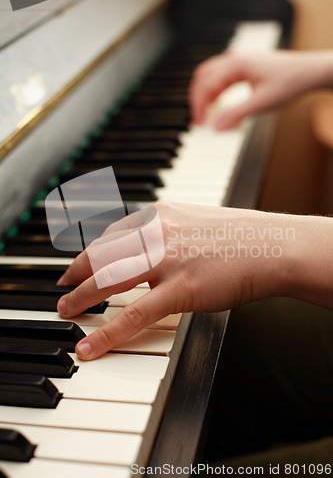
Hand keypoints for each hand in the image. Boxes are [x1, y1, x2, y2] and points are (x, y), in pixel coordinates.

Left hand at [57, 202, 294, 359]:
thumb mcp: (195, 221)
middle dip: (76, 273)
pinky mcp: (181, 288)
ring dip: (82, 297)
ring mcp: (168, 260)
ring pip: (109, 279)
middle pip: (102, 253)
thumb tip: (150, 249)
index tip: (79, 263)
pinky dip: (108, 332)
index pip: (111, 232)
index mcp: (160, 215)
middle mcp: (157, 232)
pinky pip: (135, 314)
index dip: (90, 251)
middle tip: (62, 288)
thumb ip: (168, 232)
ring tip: (65, 312)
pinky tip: (90, 346)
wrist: (272, 244)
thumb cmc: (240, 235)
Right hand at [189, 50, 332, 128]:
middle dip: (197, 98)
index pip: (206, 85)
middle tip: (197, 119)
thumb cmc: (289, 82)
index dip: (199, 106)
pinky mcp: (243, 65)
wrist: (308, 72)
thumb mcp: (261, 103)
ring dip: (204, 93)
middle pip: (203, 76)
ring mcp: (238, 60)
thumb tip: (217, 126)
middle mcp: (234, 59)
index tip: (198, 122)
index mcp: (235, 65)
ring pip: (209, 74)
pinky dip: (214, 89)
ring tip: (204, 112)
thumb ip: (236, 115)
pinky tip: (216, 102)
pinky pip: (220, 75)